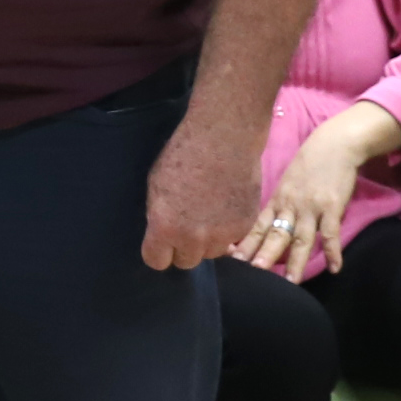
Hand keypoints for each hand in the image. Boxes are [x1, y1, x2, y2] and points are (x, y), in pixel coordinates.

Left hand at [141, 112, 260, 269]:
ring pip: (211, 253)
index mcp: (166, 227)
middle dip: (184, 248)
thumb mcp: (156, 185)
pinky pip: (231, 240)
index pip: (156, 261)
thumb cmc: (184, 154)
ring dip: (207, 240)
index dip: (158, 251)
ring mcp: (222, 236)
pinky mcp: (244, 228)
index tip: (161, 243)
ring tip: (208, 213)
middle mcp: (194, 238)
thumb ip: (159, 215)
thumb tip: (162, 232)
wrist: (224, 139)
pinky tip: (225, 205)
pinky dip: (228, 228)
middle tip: (187, 225)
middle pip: (186, 262)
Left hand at [238, 105, 391, 282]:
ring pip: (301, 238)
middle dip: (265, 254)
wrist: (333, 144)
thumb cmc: (309, 165)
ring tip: (291, 281)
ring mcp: (311, 207)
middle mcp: (290, 205)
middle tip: (254, 273)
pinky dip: (334, 251)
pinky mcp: (331, 206)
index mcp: (277, 200)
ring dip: (296, 260)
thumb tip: (268, 228)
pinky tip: (336, 268)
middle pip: (276, 234)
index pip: (258, 226)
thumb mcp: (287, 184)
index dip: (246, 243)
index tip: (232, 259)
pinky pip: (331, 232)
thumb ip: (280, 206)